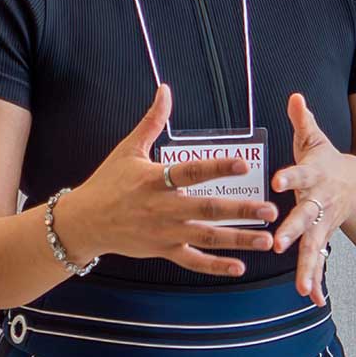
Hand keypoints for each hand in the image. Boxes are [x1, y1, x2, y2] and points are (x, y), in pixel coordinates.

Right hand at [57, 85, 278, 278]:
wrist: (85, 222)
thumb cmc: (107, 183)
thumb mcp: (128, 149)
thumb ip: (152, 121)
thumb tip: (165, 90)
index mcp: (154, 180)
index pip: (190, 172)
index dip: (217, 168)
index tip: (244, 165)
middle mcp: (162, 208)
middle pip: (206, 209)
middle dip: (240, 210)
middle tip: (270, 209)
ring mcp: (164, 232)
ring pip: (206, 238)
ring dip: (238, 239)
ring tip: (266, 238)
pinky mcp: (163, 250)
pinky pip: (193, 261)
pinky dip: (215, 266)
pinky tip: (239, 267)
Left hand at [271, 91, 355, 304]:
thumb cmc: (327, 163)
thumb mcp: (316, 140)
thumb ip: (303, 121)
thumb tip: (295, 96)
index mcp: (315, 176)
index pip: (300, 173)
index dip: (289, 175)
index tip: (277, 181)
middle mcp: (320, 202)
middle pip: (306, 217)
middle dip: (292, 231)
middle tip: (279, 244)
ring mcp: (323, 224)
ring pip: (314, 247)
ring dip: (307, 267)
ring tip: (300, 288)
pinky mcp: (323, 239)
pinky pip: (319, 262)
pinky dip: (317, 281)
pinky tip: (313, 299)